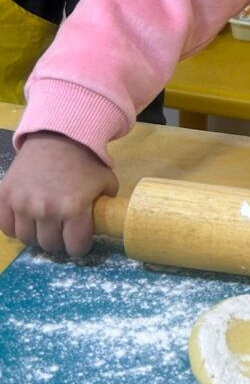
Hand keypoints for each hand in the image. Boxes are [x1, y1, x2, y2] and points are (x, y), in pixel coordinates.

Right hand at [0, 132, 117, 255]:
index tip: (79, 239)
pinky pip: (6, 227)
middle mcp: (46, 209)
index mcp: (73, 208)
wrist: (58, 136)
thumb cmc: (85, 160)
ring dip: (37, 234)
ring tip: (45, 224)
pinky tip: (26, 219)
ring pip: (27, 239)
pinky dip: (15, 227)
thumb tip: (105, 220)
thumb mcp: (106, 181)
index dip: (80, 245)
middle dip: (59, 240)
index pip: (75, 247)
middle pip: (50, 245)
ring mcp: (22, 203)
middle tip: (62, 230)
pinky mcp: (4, 196)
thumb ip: (106, 204)